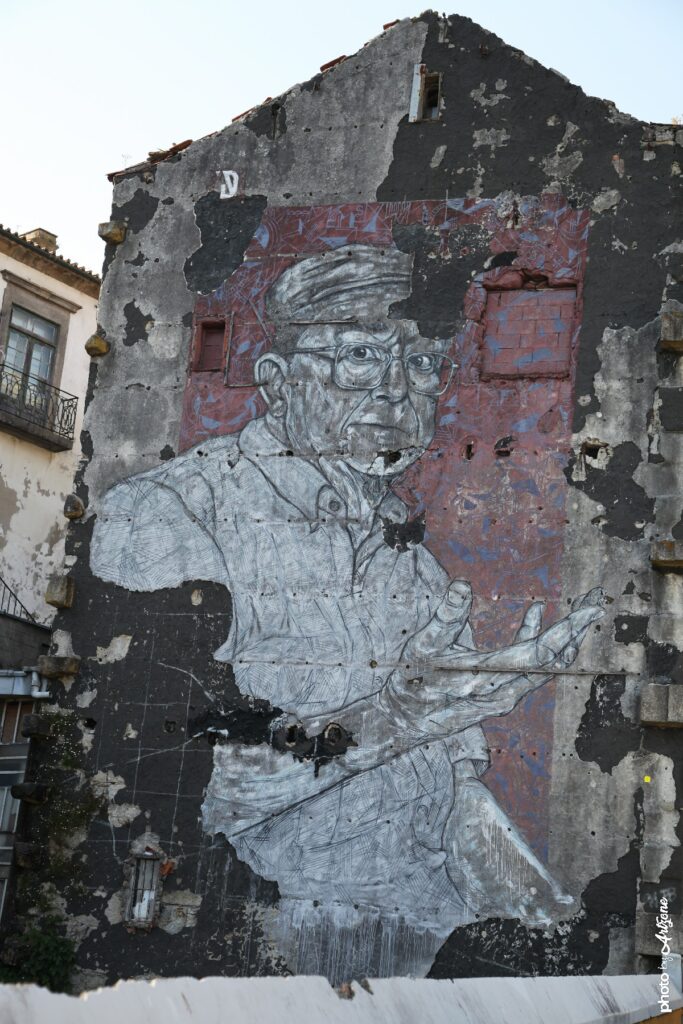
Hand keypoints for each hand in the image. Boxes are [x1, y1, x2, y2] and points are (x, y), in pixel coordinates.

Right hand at [384, 583, 604, 727]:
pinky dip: (537, 641)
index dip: (567, 629)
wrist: (404, 722)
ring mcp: (505, 696)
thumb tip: (461, 584)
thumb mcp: (421, 646)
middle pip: (553, 659)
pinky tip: (534, 613)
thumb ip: (445, 617)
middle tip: (596, 599)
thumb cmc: (410, 683)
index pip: (540, 653)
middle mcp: (505, 692)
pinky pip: (530, 668)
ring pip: (546, 666)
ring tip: (579, 606)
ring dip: (564, 636)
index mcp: (488, 677)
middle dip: (576, 628)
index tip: (591, 608)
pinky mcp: (501, 694)